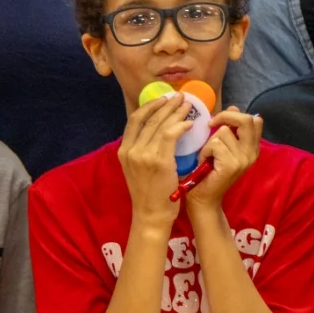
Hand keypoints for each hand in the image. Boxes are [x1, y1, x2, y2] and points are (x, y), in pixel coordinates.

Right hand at [119, 93, 193, 224]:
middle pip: (149, 118)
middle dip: (166, 105)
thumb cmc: (150, 194)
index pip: (134, 120)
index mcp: (124, 151)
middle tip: (180, 96)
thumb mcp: (138, 169)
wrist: (151, 215)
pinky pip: (170, 135)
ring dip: (176, 112)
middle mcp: (130, 150)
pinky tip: (189, 123)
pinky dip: (180, 126)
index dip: (150, 106)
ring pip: (160, 124)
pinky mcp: (158, 161)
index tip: (163, 99)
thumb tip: (157, 132)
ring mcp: (143, 155)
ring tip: (188, 104)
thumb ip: (144, 151)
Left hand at [185, 109, 260, 211]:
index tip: (223, 121)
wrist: (204, 198)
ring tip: (208, 155)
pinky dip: (205, 150)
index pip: (256, 120)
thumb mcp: (222, 146)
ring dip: (210, 141)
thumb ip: (230, 128)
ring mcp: (243, 160)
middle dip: (225, 116)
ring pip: (224, 132)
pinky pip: (215, 144)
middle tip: (211, 125)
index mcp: (253, 148)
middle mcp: (252, 153)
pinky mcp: (231, 165)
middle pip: (246, 120)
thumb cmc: (209, 172)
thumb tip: (233, 106)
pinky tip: (205, 162)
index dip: (237, 115)